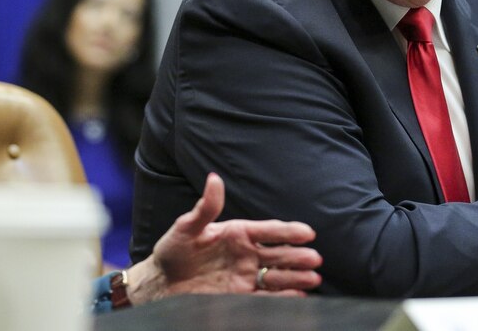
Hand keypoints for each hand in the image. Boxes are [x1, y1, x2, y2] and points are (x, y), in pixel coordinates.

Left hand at [125, 172, 321, 303]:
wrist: (163, 282)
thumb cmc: (174, 250)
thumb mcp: (187, 226)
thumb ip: (205, 207)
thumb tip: (214, 179)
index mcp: (237, 233)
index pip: (268, 231)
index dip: (288, 231)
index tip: (307, 232)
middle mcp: (246, 254)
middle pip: (278, 255)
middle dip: (297, 257)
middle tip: (314, 259)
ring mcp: (245, 276)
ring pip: (277, 276)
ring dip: (295, 277)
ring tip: (313, 279)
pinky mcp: (240, 296)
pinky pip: (266, 297)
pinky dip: (283, 297)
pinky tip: (298, 295)